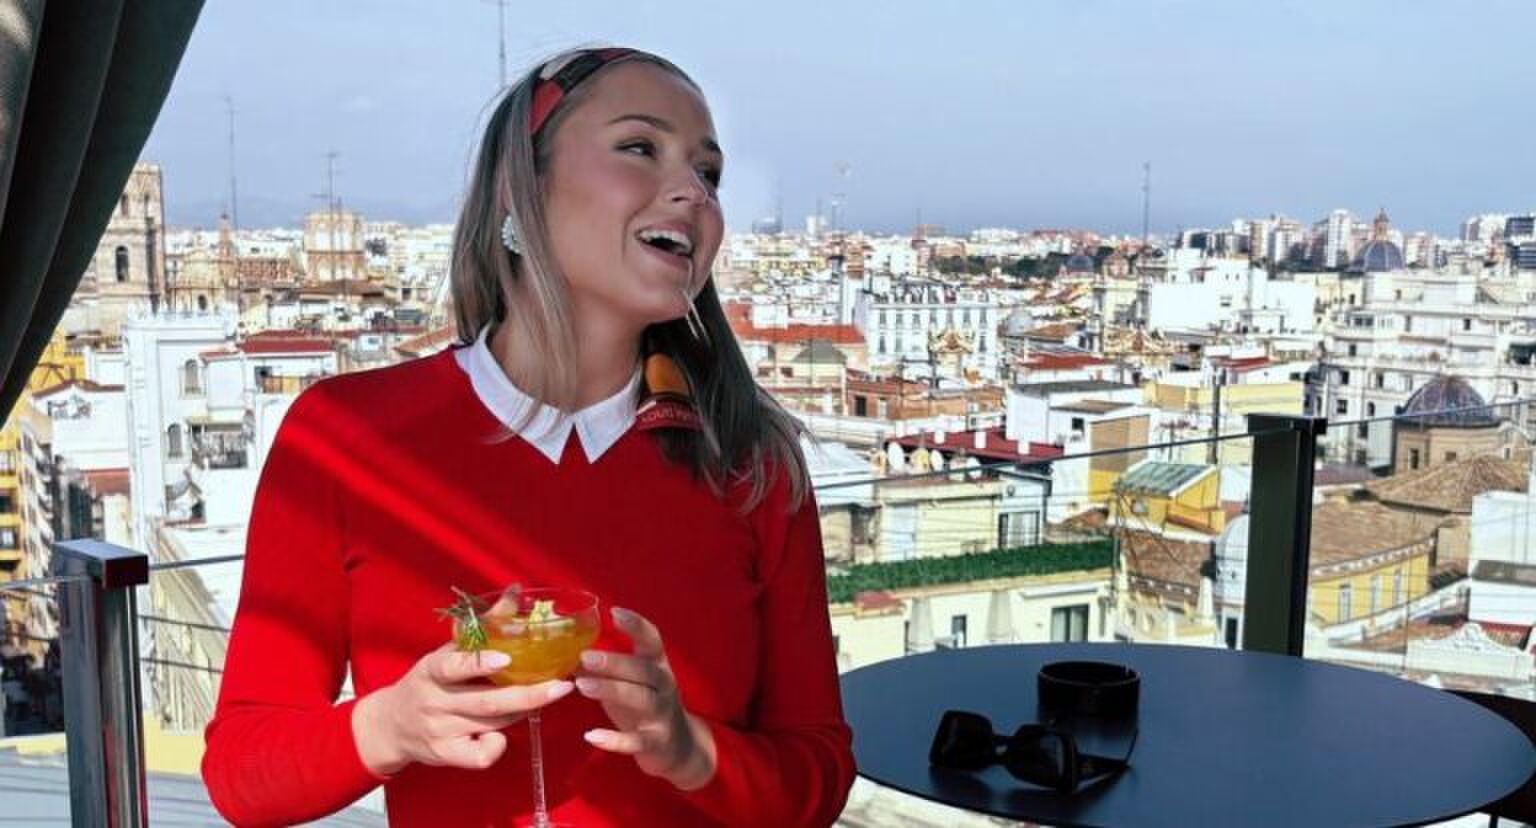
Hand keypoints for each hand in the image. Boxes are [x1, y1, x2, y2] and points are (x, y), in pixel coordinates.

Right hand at [352, 643, 574, 775]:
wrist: (390, 725)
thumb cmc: (428, 682)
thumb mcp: (446, 652)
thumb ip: (483, 627)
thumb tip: (516, 592)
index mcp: (432, 671)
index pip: (452, 667)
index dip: (480, 663)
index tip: (507, 659)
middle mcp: (434, 702)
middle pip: (486, 703)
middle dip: (528, 695)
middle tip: (561, 686)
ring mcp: (440, 732)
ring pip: (491, 725)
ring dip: (522, 711)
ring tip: (547, 696)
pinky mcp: (445, 755)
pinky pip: (479, 757)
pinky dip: (497, 746)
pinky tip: (503, 734)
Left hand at [576, 607, 716, 789]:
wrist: (678, 746)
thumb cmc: (645, 704)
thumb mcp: (631, 681)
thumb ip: (606, 667)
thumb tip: (567, 651)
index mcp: (657, 666)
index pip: (652, 640)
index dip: (636, 625)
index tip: (614, 612)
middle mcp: (664, 686)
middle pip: (643, 669)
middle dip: (615, 662)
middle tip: (585, 656)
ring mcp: (662, 715)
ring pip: (641, 699)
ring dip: (612, 690)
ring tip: (582, 685)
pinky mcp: (657, 742)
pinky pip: (636, 741)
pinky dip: (615, 740)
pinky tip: (592, 736)